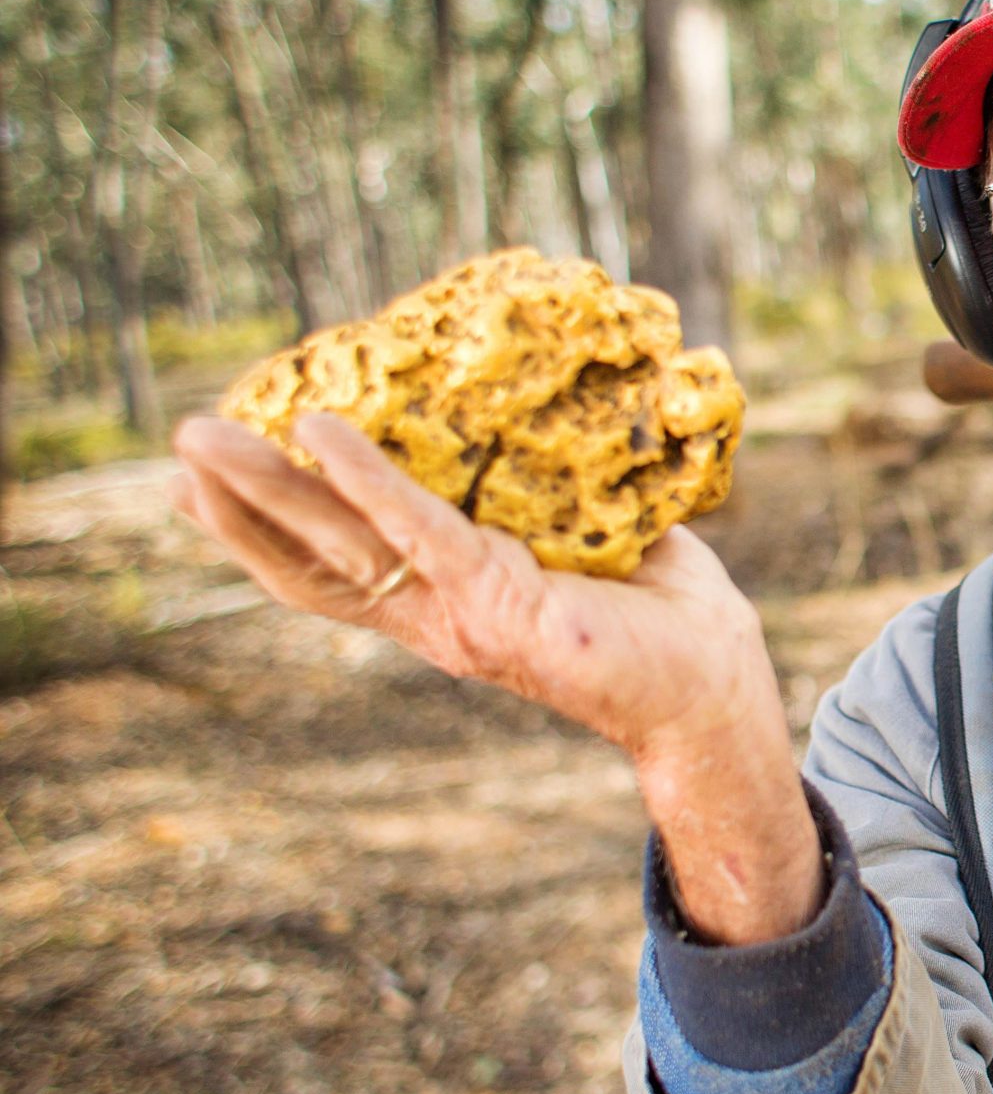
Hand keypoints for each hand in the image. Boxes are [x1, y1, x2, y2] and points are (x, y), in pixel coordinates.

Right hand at [170, 413, 817, 940]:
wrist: (712, 681)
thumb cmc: (660, 611)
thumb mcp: (581, 538)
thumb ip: (540, 490)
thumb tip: (538, 412)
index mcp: (445, 602)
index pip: (333, 566)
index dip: (265, 526)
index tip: (204, 481)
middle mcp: (435, 616)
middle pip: (308, 558)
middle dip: (236, 504)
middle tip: (179, 442)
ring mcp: (458, 614)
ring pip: (337, 545)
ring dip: (264, 488)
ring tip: (201, 436)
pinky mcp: (498, 601)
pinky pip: (417, 530)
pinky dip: (364, 479)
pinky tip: (315, 431)